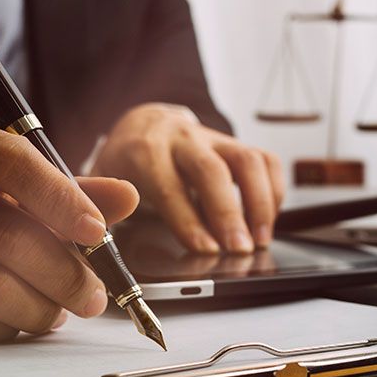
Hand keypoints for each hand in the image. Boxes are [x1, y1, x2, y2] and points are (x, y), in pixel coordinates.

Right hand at [0, 118, 140, 342]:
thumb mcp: (21, 183)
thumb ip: (74, 191)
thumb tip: (129, 197)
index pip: (11, 162)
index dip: (60, 199)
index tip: (98, 233)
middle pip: (3, 234)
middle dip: (63, 274)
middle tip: (93, 298)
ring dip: (37, 308)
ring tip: (59, 313)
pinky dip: (0, 327)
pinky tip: (16, 319)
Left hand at [93, 103, 282, 252]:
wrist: (143, 126)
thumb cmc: (123, 167)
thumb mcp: (103, 186)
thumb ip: (105, 211)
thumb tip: (107, 249)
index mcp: (142, 151)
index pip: (168, 185)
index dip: (188, 220)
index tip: (205, 249)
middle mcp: (181, 139)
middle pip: (211, 170)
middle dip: (229, 214)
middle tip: (240, 250)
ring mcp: (213, 138)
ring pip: (246, 160)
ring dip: (259, 203)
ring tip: (260, 240)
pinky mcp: (236, 143)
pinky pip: (265, 160)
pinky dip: (274, 190)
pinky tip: (267, 220)